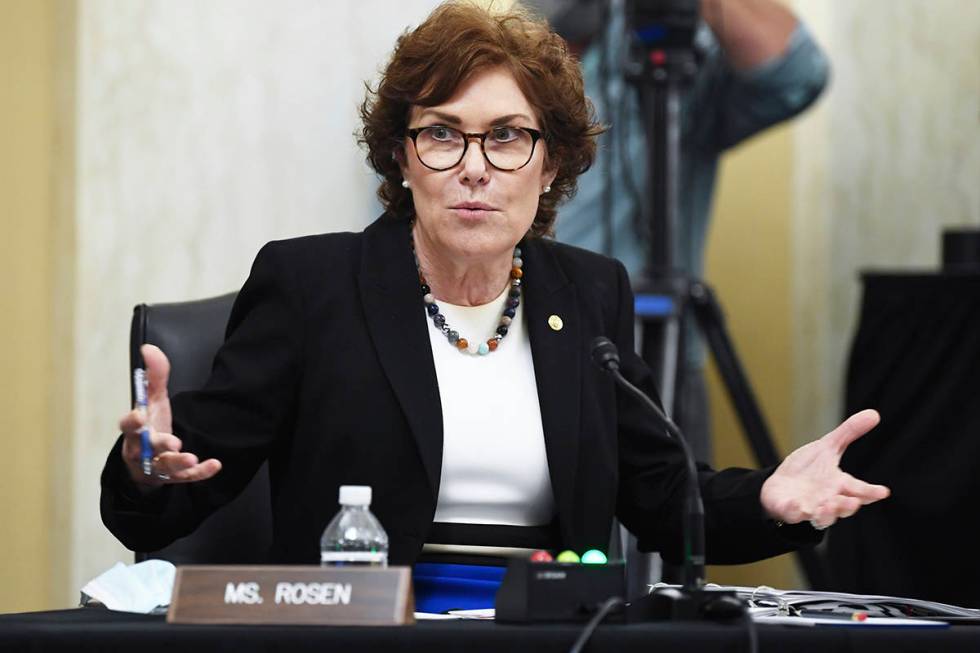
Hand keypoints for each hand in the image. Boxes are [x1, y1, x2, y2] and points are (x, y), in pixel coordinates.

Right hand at [118, 344, 221, 487]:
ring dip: (178, 462)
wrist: (150, 461)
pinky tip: (215, 465)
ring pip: (165, 467)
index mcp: (134, 430)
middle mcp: (141, 450)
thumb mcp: (152, 400)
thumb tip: (149, 348)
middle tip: (173, 442)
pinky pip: (186, 478)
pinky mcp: (173, 477)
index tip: (139, 416)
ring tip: (191, 458)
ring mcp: (156, 465)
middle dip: (159, 444)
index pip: (127, 426)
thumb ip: (154, 376)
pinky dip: (200, 473)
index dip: (132, 422)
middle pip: (146, 449)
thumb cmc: (150, 426)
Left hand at [760, 409, 889, 529]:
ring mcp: (810, 508)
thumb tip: (874, 413)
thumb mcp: (828, 447)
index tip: (883, 492)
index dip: (871, 491)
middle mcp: (828, 500)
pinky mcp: (790, 511)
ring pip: (822, 518)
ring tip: (828, 506)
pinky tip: (796, 506)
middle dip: (848, 506)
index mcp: (839, 484)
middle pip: (843, 507)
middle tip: (854, 501)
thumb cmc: (808, 469)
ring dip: (827, 514)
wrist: (781, 485)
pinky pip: (793, 514)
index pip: (859, 489)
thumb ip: (849, 433)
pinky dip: (795, 512)